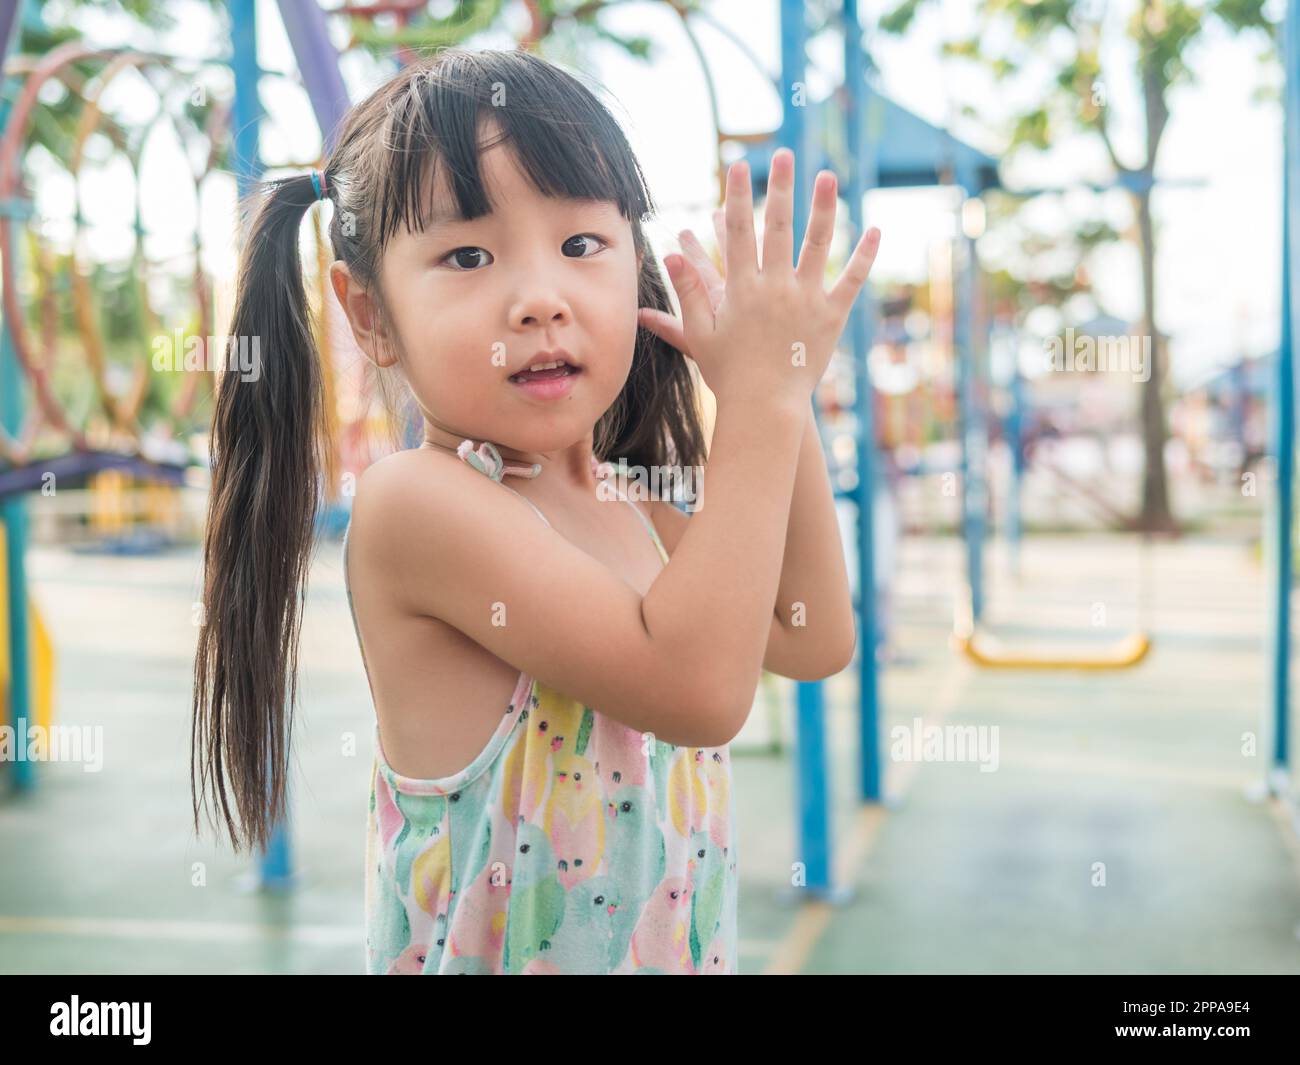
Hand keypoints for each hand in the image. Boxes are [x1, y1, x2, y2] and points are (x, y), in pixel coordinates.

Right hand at [638, 149, 879, 411]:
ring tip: (827, 175)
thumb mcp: (699, 334)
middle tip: (784, 154)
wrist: (765, 408)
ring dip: (823, 207)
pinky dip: (864, 256)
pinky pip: (851, 281)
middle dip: (780, 187)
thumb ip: (686, 293)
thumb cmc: (728, 374)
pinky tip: (874, 229)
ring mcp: (806, 300)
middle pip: (779, 227)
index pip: (738, 231)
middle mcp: (776, 288)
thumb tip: (669, 256)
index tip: (738, 166)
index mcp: (742, 289)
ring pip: (818, 245)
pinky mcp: (832, 317)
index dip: (737, 196)